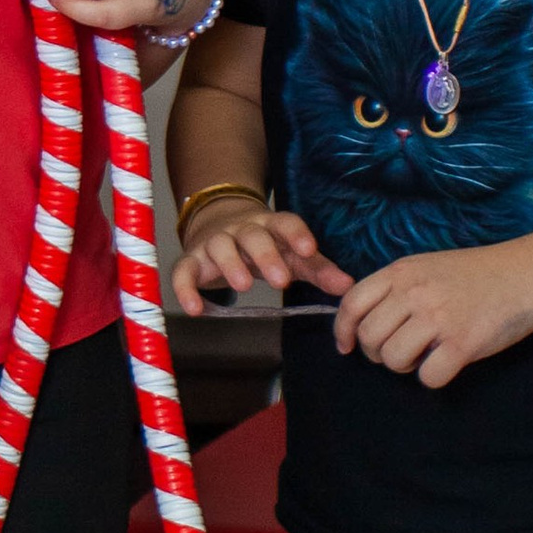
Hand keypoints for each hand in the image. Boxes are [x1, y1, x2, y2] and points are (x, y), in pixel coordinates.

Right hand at [172, 201, 350, 314]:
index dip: (297, 235)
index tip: (310, 249)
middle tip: (280, 280)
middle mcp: (242, 229)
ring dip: (231, 264)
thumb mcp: (292, 254)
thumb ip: (318, 270)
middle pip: (253, 236)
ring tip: (244, 287)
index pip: (286, 223)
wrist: (217, 223)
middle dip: (266, 256)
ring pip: (220, 247)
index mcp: (271, 225)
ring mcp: (215, 242)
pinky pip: (184, 271)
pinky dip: (185, 288)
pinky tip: (194, 309)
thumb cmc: (264, 245)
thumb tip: (348, 287)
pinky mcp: (191, 260)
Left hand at [333, 238, 532, 385]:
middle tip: (403, 349)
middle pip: (369, 338)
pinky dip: (434, 376)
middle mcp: (415, 293)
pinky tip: (448, 362)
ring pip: (393, 360)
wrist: (526, 275)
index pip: (352, 304)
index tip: (347, 346)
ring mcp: (438, 318)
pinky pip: (428, 377)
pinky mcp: (462, 344)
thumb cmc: (476, 274)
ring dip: (406, 365)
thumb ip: (395, 288)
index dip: (343, 330)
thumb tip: (360, 322)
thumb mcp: (427, 266)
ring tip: (427, 352)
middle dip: (378, 353)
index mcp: (402, 272)